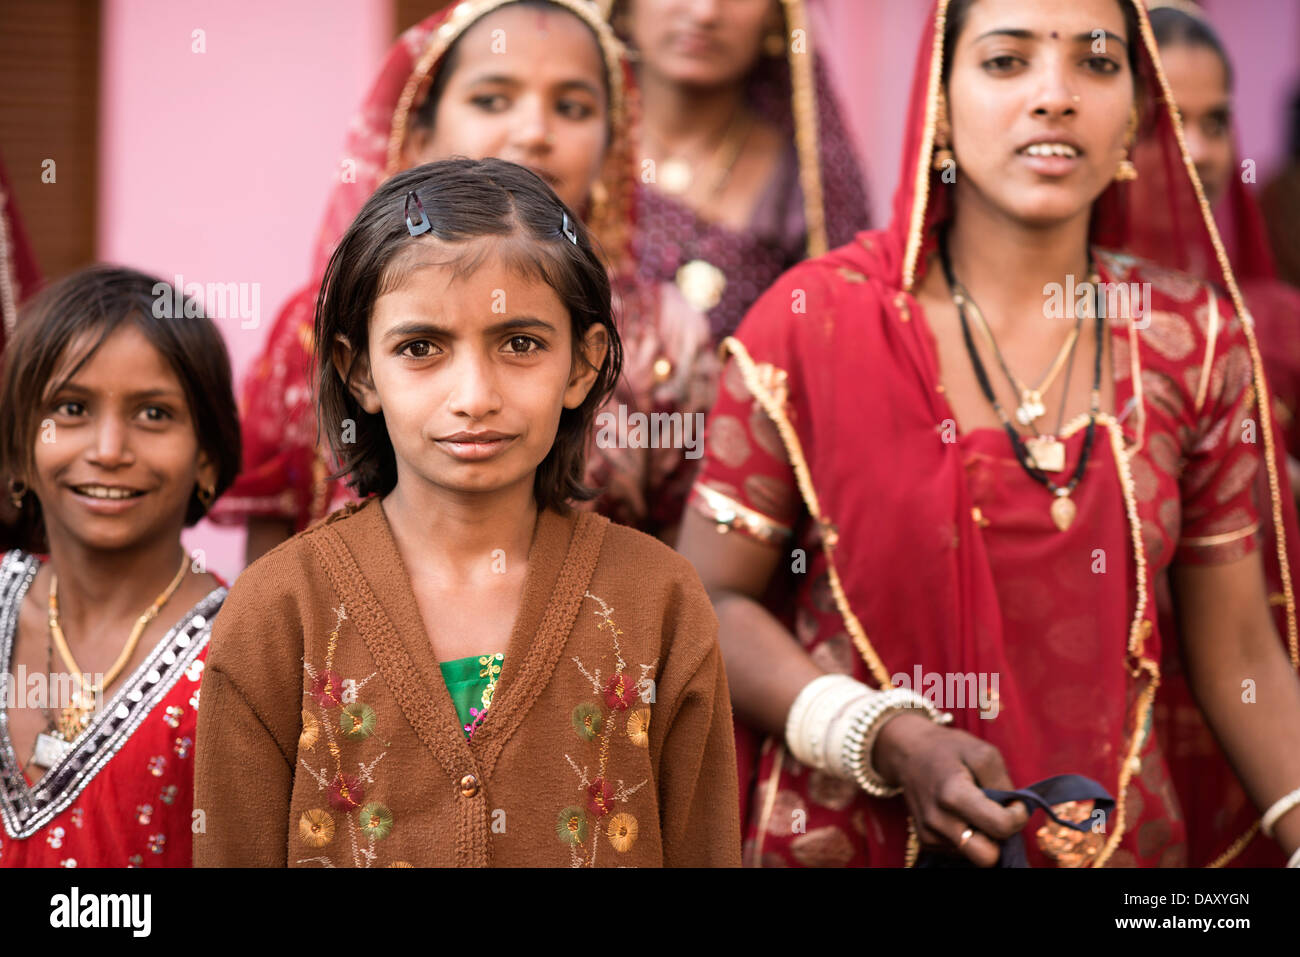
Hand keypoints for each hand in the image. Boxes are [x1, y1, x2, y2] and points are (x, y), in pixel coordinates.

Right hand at [873, 712, 1028, 866]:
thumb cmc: (949, 750)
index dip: (1018, 817)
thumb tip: (1014, 811)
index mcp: (953, 794)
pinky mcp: (926, 842)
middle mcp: (938, 820)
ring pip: (975, 857)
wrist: (909, 753)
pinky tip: (962, 816)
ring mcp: (929, 835)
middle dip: (1000, 840)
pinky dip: (969, 838)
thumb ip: (1003, 783)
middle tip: (998, 816)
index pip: (1001, 827)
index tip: (1014, 802)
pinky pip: (961, 853)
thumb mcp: (983, 752)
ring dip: (983, 838)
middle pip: (987, 858)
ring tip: (976, 811)